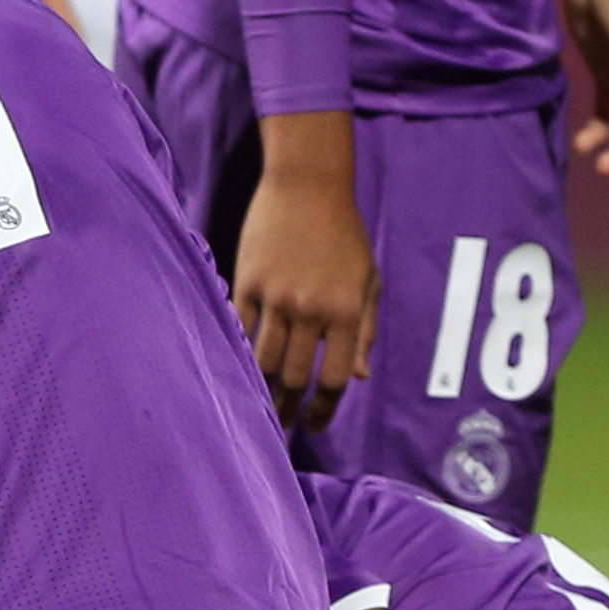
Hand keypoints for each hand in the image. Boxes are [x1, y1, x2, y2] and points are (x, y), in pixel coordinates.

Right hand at [237, 114, 377, 428]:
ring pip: (263, 361)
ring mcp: (276, 296)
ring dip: (262, 390)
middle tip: (282, 424)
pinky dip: (240, 353)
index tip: (314, 425)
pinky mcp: (248, 282)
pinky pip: (240, 330)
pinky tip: (239, 369)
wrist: (308, 184)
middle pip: (295, 376)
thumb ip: (365, 331)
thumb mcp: (368, 281)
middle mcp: (311, 309)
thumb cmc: (345, 234)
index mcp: (346, 312)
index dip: (324, 409)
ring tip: (260, 405)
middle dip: (288, 408)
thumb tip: (359, 378)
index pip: (335, 378)